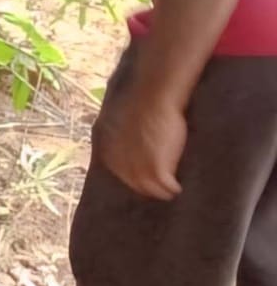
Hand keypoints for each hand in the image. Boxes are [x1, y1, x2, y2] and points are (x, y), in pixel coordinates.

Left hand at [98, 83, 186, 200]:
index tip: (145, 175)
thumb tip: (126, 142)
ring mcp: (138, 168)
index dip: (134, 174)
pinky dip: (173, 189)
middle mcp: (119, 162)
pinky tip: (178, 187)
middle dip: (147, 185)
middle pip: (134, 183)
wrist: (153, 94)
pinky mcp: (158, 171)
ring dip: (161, 190)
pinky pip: (167, 188)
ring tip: (171, 190)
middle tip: (160, 186)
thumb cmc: (139, 100)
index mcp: (107, 148)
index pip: (119, 171)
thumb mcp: (117, 118)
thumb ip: (118, 135)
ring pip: (151, 189)